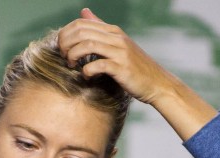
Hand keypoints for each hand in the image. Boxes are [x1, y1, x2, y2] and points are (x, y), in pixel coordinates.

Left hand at [58, 8, 216, 139]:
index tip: (62, 49)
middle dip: (66, 45)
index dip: (66, 35)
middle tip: (63, 57)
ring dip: (73, 56)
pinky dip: (87, 70)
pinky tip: (86, 76)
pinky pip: (98, 65)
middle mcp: (117, 38)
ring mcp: (120, 52)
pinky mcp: (122, 68)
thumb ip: (100, 29)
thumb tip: (84, 12)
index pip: (81, 23)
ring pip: (87, 46)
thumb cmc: (134, 67)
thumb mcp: (118, 44)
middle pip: (81, 32)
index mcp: (113, 31)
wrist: (157, 83)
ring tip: (71, 65)